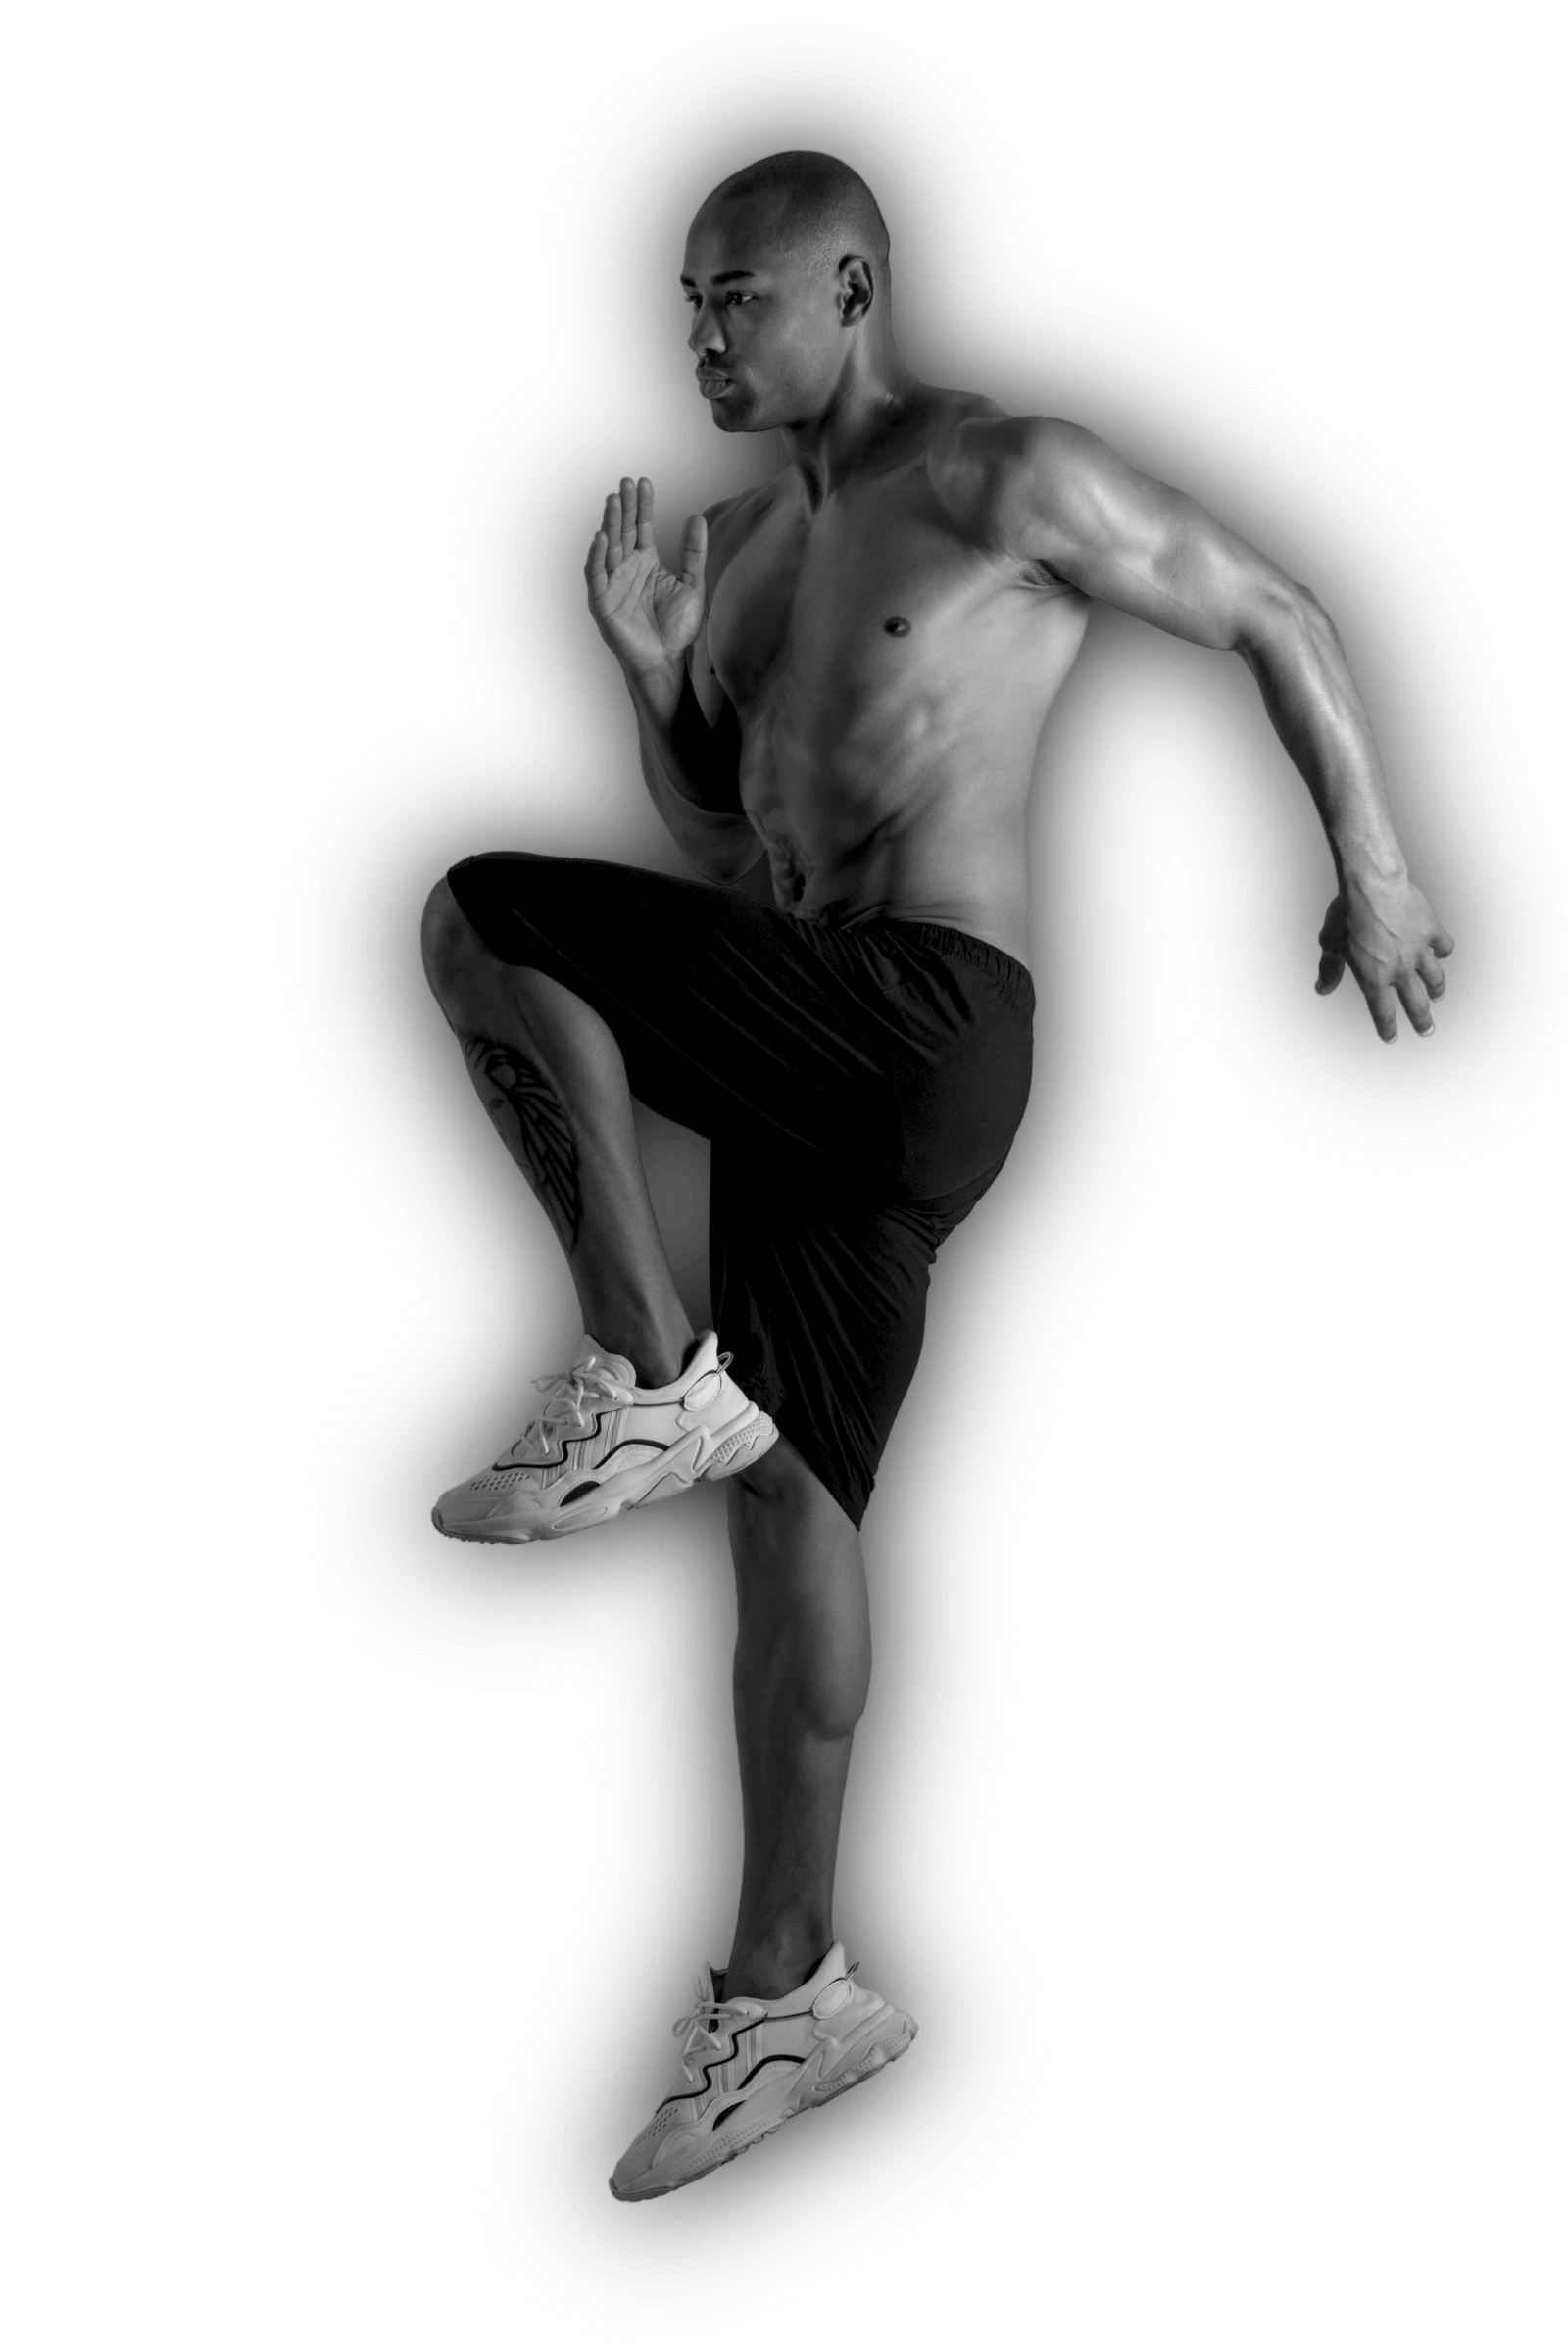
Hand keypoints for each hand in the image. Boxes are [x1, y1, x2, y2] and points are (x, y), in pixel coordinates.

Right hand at [583, 476, 706, 697]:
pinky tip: (602, 537)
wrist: (668, 662)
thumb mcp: (692, 584)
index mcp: (645, 561)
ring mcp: (612, 584)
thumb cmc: (677, 628)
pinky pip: (597, 576)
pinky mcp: (602, 603)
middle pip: (623, 531)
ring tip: (613, 499)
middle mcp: (626, 568)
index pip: (641, 526)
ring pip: (608, 548)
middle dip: (624, 507)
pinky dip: (597, 557)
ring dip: (610, 523)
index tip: (644, 482)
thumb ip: (693, 553)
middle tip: (625, 482)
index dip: (642, 505)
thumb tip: (697, 517)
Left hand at [1314, 873, 1454, 1041]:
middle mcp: (1400, 971)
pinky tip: (1441, 952)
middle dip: (1421, 1021)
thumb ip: (1330, 970)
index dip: (1387, 1028)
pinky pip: (1444, 946)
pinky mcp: (1431, 930)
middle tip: (1426, 1031)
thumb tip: (1322, 989)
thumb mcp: (1332, 945)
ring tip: (1437, 995)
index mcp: (1374, 979)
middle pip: (1416, 1005)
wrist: (1374, 887)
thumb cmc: (1347, 915)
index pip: (1383, 1013)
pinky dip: (1443, 951)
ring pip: (1435, 979)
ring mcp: (1419, 952)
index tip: (1390, 1038)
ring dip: (1436, 990)